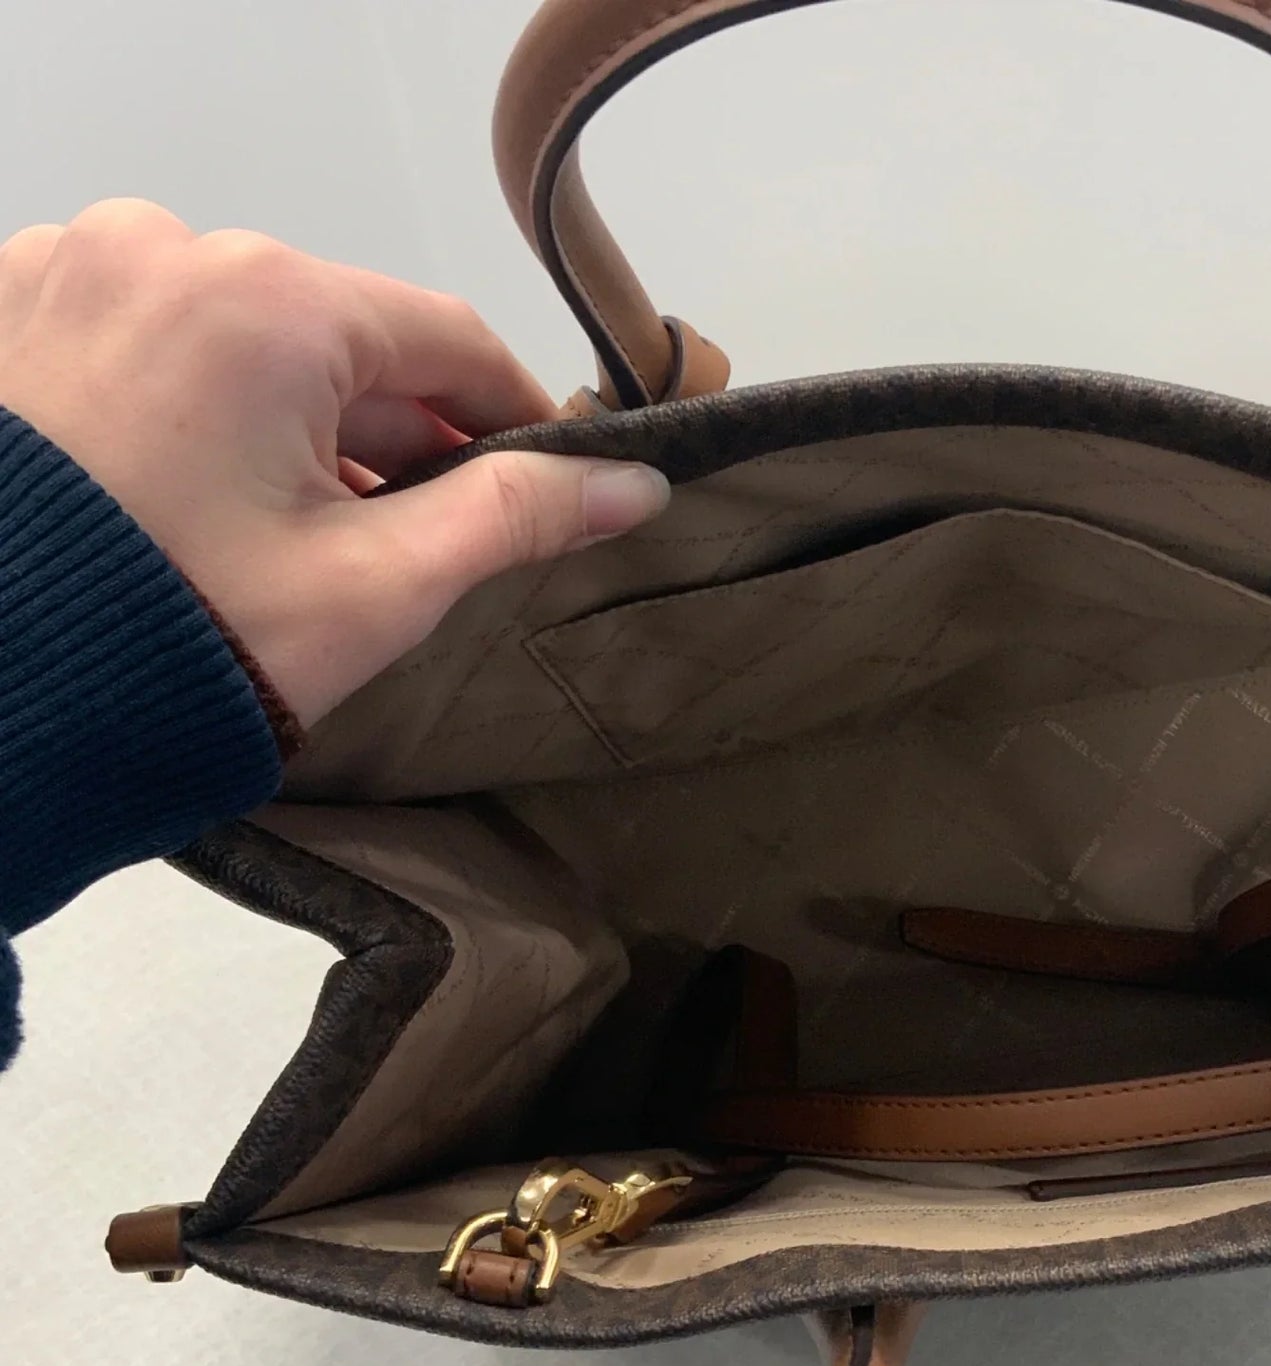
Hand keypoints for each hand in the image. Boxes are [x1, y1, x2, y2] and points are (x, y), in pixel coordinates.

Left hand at [0, 200, 667, 726]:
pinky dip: (199, 402)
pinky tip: (200, 494)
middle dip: (391, 431)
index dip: (512, 414)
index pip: (444, 338)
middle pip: (339, 336)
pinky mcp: (8, 311)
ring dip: (294, 420)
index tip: (546, 478)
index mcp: (264, 300)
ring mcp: (66, 270)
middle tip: (409, 534)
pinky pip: (150, 337)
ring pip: (243, 337)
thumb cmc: (193, 642)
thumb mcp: (380, 584)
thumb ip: (514, 515)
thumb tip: (636, 482)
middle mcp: (159, 247)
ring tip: (293, 531)